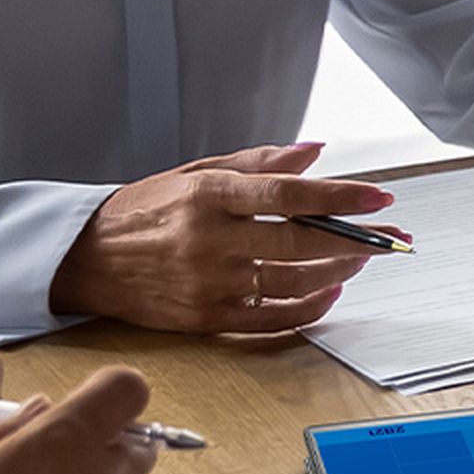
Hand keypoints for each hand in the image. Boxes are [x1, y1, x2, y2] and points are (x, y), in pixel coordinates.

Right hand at [47, 142, 396, 332]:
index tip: (379, 197)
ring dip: (338, 271)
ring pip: (293, 283)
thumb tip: (316, 153)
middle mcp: (209, 242)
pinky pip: (273, 320)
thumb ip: (259, 162)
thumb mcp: (196, 172)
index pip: (288, 195)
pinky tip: (330, 291)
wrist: (86, 259)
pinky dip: (310, 307)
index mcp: (208, 196)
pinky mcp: (207, 319)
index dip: (340, 196)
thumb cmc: (144, 211)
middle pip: (299, 243)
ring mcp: (209, 285)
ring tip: (359, 256)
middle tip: (387, 234)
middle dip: (353, 239)